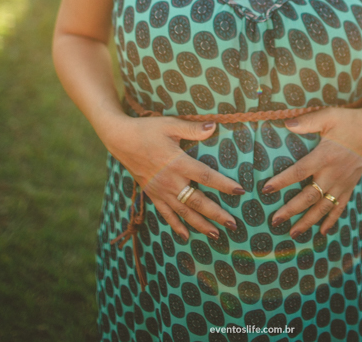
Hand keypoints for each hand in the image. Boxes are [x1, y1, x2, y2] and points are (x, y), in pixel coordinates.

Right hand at [106, 115, 244, 240]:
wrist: (121, 140)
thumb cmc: (147, 130)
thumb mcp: (170, 125)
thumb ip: (193, 128)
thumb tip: (214, 126)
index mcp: (178, 163)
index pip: (206, 177)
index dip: (224, 185)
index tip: (240, 191)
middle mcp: (171, 181)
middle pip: (198, 201)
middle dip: (216, 214)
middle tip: (233, 224)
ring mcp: (161, 191)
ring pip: (183, 212)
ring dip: (200, 224)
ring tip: (215, 234)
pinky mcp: (152, 194)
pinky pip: (166, 214)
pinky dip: (176, 226)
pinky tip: (185, 236)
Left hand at [261, 105, 361, 236]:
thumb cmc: (349, 121)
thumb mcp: (328, 116)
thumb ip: (307, 121)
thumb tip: (286, 124)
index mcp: (324, 157)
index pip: (298, 172)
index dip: (281, 182)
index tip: (266, 190)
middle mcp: (332, 174)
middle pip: (309, 197)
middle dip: (291, 210)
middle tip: (275, 221)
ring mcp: (342, 182)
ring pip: (323, 207)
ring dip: (308, 221)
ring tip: (293, 233)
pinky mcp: (350, 186)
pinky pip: (340, 207)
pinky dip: (331, 220)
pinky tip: (322, 231)